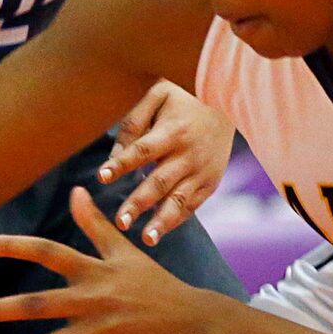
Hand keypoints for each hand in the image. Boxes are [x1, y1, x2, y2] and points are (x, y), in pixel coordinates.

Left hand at [0, 187, 218, 333]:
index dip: (14, 247)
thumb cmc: (155, 284)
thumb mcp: (126, 252)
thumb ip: (96, 224)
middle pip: (38, 305)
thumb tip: (76, 190)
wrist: (193, 320)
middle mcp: (93, 300)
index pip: (48, 253)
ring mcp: (101, 332)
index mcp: (95, 271)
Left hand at [97, 81, 234, 245]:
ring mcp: (202, 171)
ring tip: (146, 239)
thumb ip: (134, 122)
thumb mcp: (158, 95)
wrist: (231, 101)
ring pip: (179, 200)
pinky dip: (176, 220)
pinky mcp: (211, 182)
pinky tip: (160, 232)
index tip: (101, 176)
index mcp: (173, 130)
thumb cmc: (185, 97)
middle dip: (139, 203)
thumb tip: (114, 156)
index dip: (122, 163)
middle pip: (160, 182)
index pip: (143, 150)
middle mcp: (189, 154)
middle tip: (120, 222)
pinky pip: (192, 205)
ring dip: (162, 221)